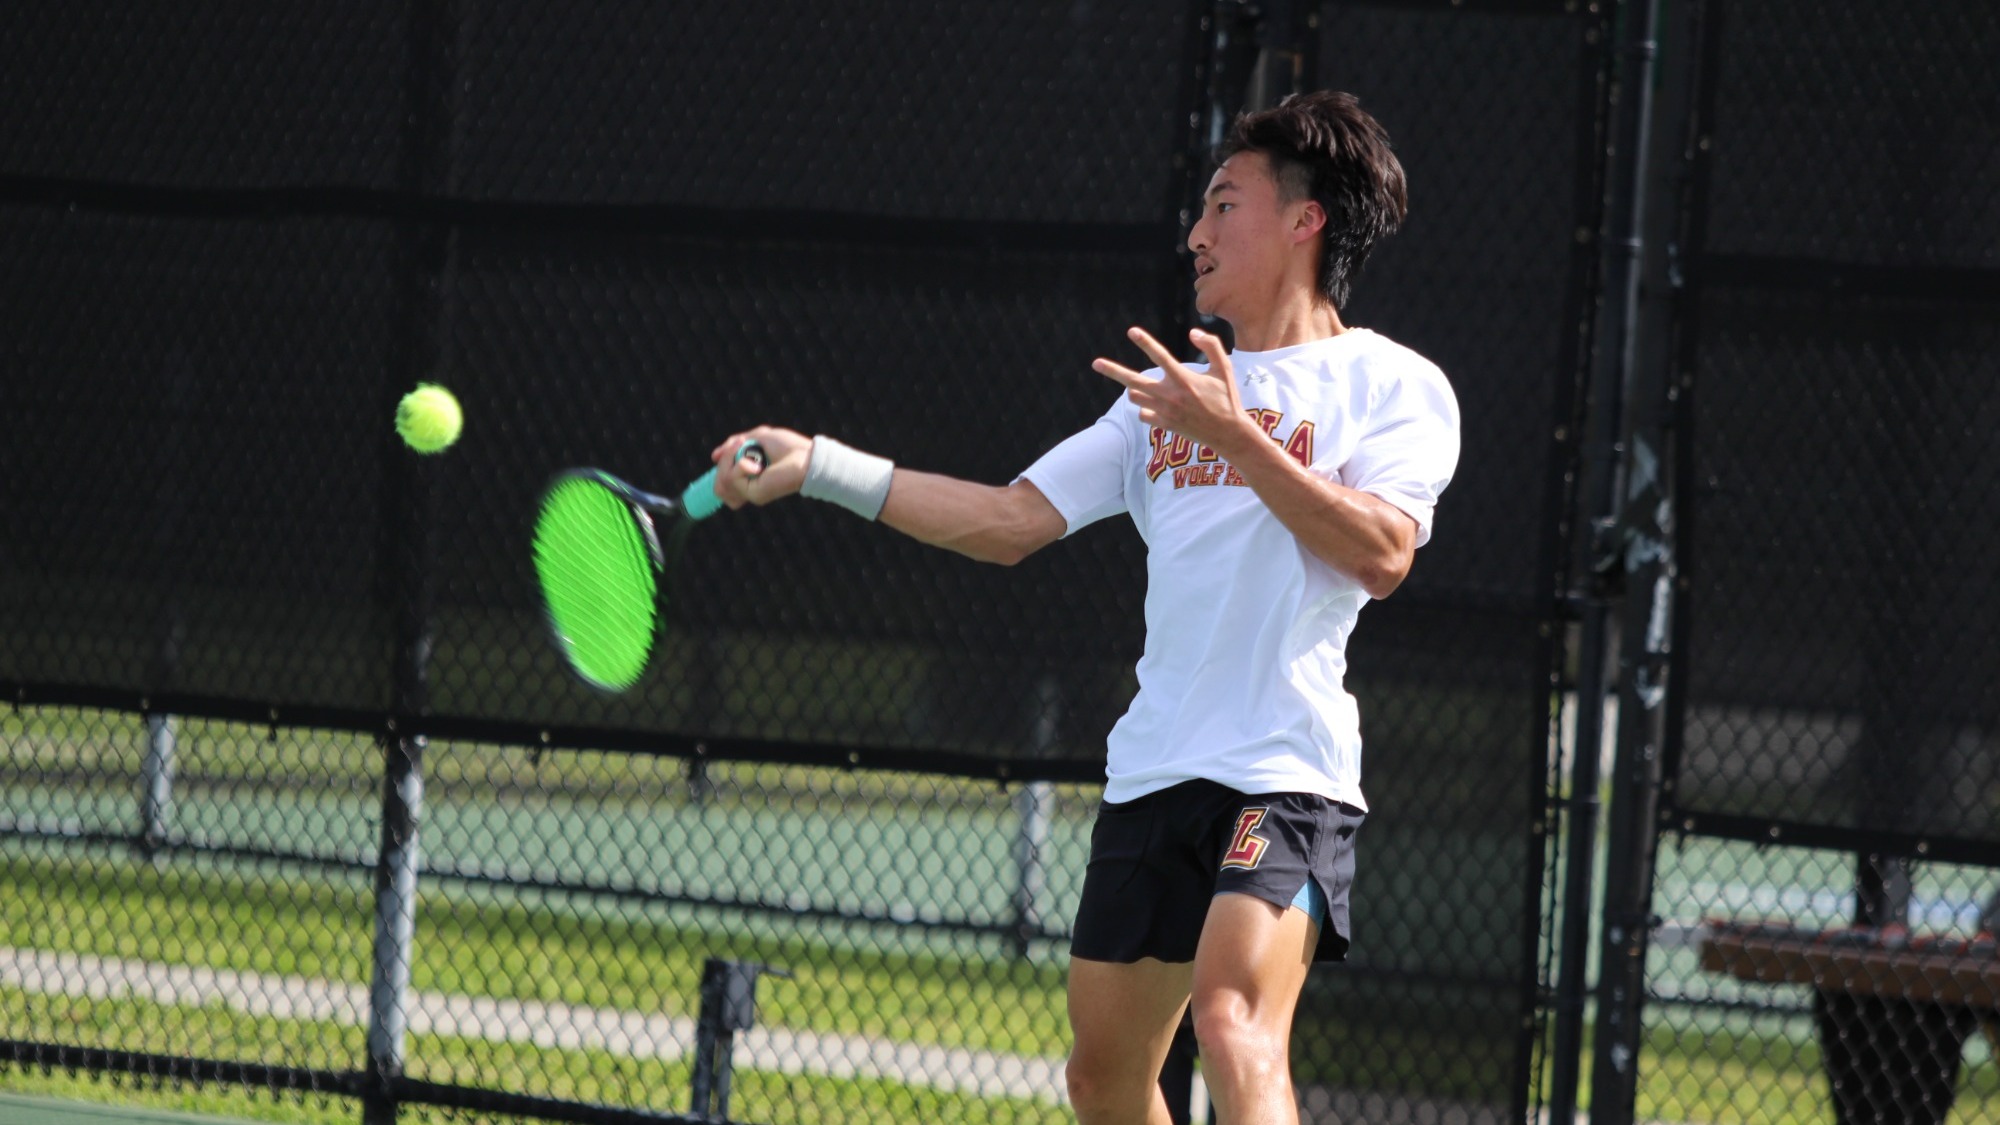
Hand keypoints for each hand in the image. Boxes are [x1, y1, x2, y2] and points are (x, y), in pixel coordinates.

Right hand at [710, 425, 809, 508]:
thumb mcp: (756, 438)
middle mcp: (748, 488)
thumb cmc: (787, 447)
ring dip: (729, 460)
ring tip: (745, 449)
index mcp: (748, 478)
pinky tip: (756, 464)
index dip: (719, 470)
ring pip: (721, 481)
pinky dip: (740, 466)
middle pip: (718, 483)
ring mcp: (750, 493)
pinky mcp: (754, 495)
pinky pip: (732, 479)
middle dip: (724, 459)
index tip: (721, 456)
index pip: (722, 485)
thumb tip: (713, 457)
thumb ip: (733, 445)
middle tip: (740, 444)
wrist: (805, 457)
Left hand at [1093, 327, 1254, 456]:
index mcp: (1185, 379)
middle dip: (1113, 371)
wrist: (1228, 433)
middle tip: (1095, 363)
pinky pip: (1143, 414)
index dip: (1145, 342)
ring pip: (1135, 396)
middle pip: (1134, 381)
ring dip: (1135, 388)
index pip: (1160, 356)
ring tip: (1141, 385)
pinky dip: (1145, 407)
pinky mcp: (1164, 425)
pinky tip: (1156, 405)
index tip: (1131, 331)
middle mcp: (1171, 395)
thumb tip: (1192, 332)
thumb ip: (1212, 346)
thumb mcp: (1225, 369)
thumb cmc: (1227, 398)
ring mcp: (1165, 412)